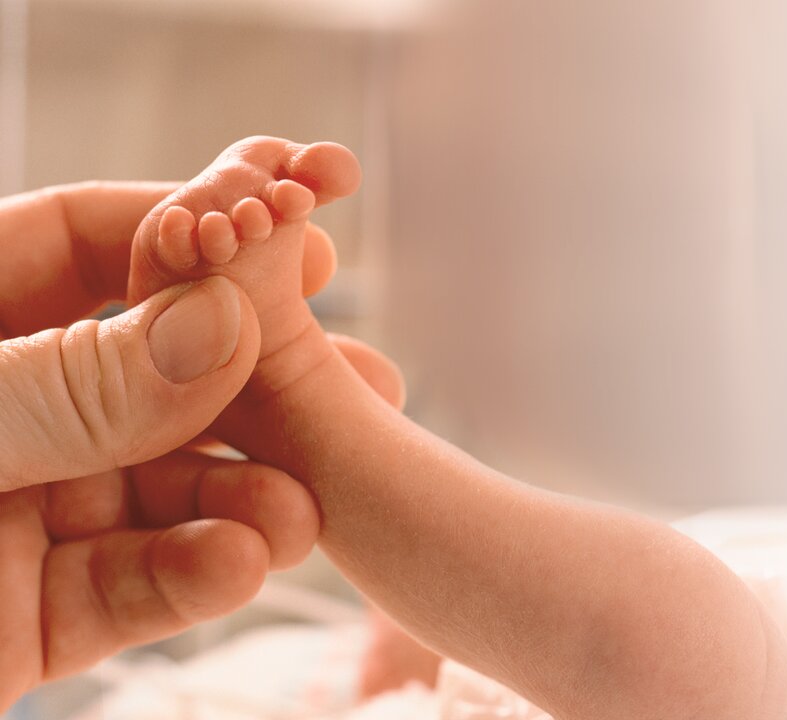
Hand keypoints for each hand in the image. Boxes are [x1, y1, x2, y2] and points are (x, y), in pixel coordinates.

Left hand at [0, 183, 403, 708]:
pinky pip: (125, 582)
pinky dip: (187, 575)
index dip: (195, 229)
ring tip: (303, 514)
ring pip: (158, 486)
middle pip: (153, 370)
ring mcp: (19, 507)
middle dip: (259, 383)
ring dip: (238, 498)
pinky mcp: (28, 609)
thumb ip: (65, 385)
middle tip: (361, 383)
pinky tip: (241, 563)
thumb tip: (217, 324)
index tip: (299, 233)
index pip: (86, 242)